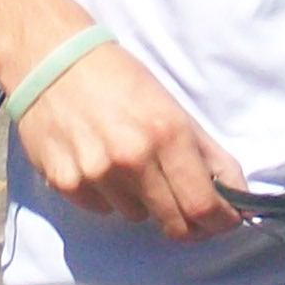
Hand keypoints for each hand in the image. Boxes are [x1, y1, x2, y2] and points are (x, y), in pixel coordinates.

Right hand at [16, 41, 247, 239]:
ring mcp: (96, 175)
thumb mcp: (172, 107)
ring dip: (143, 201)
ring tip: (128, 164)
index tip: (224, 221)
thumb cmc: (118, 78)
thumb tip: (234, 194)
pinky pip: (103, 209)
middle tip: (188, 209)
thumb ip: (206, 153)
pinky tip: (97, 162)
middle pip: (175, 224)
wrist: (50, 60)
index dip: (220, 222)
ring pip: (137, 216)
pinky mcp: (65, 183)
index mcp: (167, 135)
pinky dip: (108, 195)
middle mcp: (132, 159)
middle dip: (189, 223)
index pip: (203, 205)